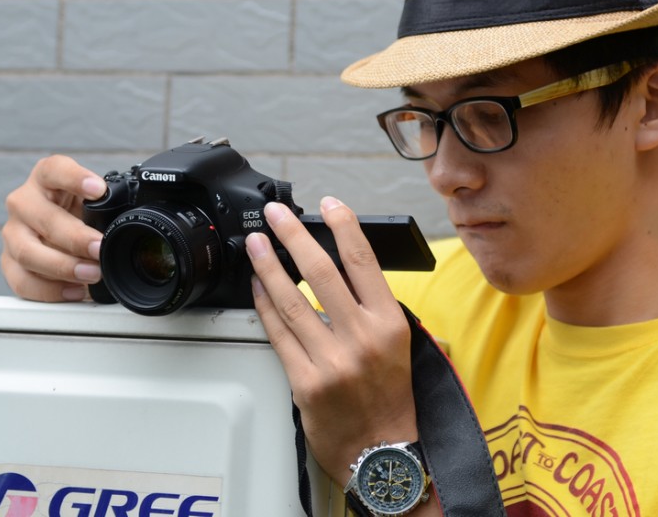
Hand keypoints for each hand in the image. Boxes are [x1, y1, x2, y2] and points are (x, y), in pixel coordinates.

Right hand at [1, 155, 106, 301]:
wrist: (62, 233)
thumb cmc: (80, 212)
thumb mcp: (94, 202)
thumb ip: (108, 208)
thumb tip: (130, 225)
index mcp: (46, 177)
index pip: (55, 169)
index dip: (75, 178)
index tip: (98, 189)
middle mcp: (24, 202)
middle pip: (42, 218)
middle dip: (74, 236)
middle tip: (99, 247)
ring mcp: (13, 232)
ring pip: (27, 252)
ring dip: (62, 266)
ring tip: (92, 273)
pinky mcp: (9, 261)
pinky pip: (22, 280)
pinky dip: (50, 290)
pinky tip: (75, 291)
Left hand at [248, 197, 418, 483]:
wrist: (382, 453)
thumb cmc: (391, 399)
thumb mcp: (401, 346)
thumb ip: (374, 308)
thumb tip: (344, 266)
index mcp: (390, 324)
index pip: (363, 261)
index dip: (343, 226)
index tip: (327, 204)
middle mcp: (362, 339)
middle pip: (320, 271)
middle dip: (293, 235)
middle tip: (276, 214)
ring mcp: (331, 361)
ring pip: (290, 300)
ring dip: (268, 265)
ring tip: (256, 243)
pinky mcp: (304, 382)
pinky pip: (278, 333)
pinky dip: (264, 304)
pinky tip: (257, 285)